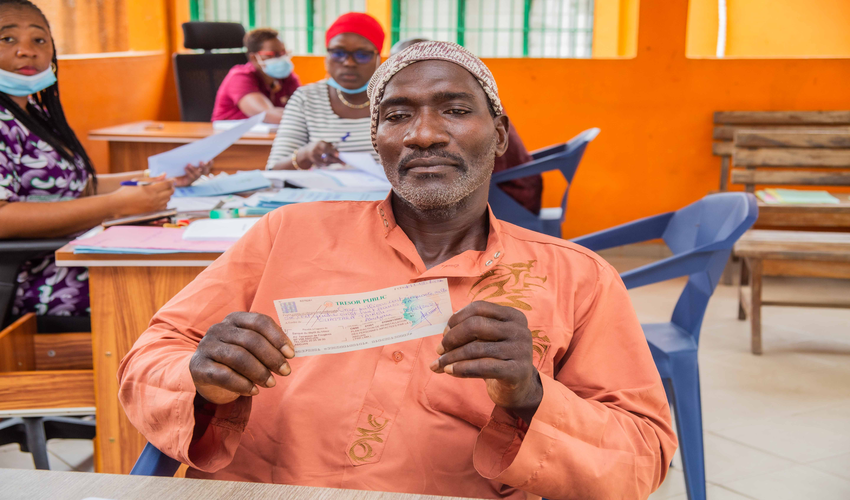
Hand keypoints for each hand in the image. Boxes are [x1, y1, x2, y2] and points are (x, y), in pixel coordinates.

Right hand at [109, 179, 173, 216]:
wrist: (119, 204)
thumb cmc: (127, 191)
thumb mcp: (138, 181)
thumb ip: (153, 178)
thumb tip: (165, 175)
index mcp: (150, 189)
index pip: (167, 184)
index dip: (171, 181)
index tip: (173, 179)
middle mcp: (154, 199)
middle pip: (170, 192)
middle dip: (171, 187)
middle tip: (170, 185)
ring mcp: (154, 206)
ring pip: (168, 199)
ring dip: (168, 194)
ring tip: (163, 191)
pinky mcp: (153, 212)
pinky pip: (164, 206)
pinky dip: (164, 202)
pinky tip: (159, 199)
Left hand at [172, 161, 212, 186]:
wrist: (170, 177)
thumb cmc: (177, 168)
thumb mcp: (182, 161)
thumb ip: (186, 157)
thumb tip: (189, 150)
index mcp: (198, 168)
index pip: (206, 166)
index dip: (209, 164)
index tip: (211, 160)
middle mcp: (197, 174)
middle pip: (205, 171)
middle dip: (204, 166)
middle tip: (201, 162)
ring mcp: (193, 178)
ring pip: (197, 174)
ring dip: (194, 169)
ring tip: (189, 164)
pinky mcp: (187, 182)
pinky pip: (190, 177)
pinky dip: (188, 172)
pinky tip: (185, 168)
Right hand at [189, 312, 295, 404]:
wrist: (207, 377)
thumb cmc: (236, 359)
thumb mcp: (251, 347)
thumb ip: (268, 344)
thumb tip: (290, 351)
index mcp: (235, 319)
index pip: (259, 321)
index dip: (278, 337)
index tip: (291, 354)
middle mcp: (219, 329)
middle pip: (251, 340)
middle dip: (272, 357)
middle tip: (285, 372)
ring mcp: (207, 346)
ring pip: (238, 357)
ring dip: (259, 372)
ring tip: (271, 383)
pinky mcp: (198, 367)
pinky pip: (224, 375)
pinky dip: (242, 384)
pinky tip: (254, 391)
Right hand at [301, 141, 340, 167]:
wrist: (307, 152)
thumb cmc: (319, 146)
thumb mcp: (324, 143)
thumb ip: (331, 147)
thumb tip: (338, 153)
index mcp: (318, 145)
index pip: (326, 148)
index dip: (332, 151)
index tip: (338, 155)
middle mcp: (315, 151)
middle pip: (327, 157)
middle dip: (336, 160)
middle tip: (344, 162)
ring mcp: (314, 158)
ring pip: (327, 162)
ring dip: (335, 162)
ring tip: (341, 162)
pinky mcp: (315, 163)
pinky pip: (325, 165)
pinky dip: (331, 164)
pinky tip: (334, 162)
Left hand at [430, 301, 542, 421]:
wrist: (518, 386)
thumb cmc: (497, 358)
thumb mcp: (487, 340)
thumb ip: (469, 332)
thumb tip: (443, 333)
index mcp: (512, 315)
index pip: (479, 308)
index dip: (457, 319)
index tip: (443, 333)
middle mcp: (520, 330)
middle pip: (476, 325)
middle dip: (452, 338)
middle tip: (439, 350)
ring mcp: (521, 350)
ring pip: (476, 348)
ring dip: (451, 357)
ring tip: (438, 365)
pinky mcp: (518, 371)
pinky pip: (483, 367)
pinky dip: (462, 369)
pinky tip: (449, 371)